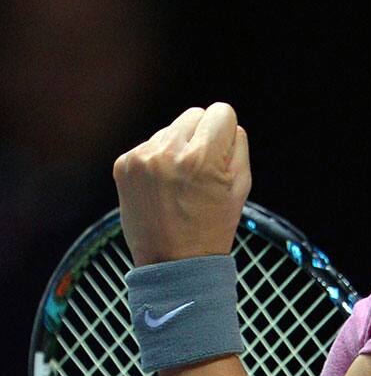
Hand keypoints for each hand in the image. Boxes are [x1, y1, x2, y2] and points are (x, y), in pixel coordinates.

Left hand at [113, 103, 251, 267]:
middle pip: (194, 115)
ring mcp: (141, 158)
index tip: (222, 155)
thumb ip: (237, 146)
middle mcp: (168, 152)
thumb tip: (225, 123)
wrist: (172, 263)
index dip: (226, 133)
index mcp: (201, 158)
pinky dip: (157, 161)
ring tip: (179, 184)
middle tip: (201, 173)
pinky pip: (149, 145)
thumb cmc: (212, 226)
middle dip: (201, 137)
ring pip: (170, 130)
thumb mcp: (240, 187)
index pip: (221, 112)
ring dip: (177, 149)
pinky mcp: (123, 165)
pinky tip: (161, 187)